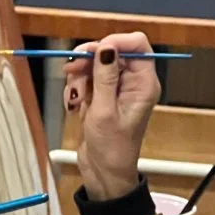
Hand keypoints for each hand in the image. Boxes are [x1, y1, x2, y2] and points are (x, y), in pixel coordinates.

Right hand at [63, 32, 160, 200]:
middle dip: (89, 60)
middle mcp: (132, 82)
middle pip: (111, 51)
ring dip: (79, 76)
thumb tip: (106, 47)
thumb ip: (104, 77)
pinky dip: (76, 88)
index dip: (114, 41)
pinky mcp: (101, 95)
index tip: (92, 51)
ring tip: (74, 98)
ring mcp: (116, 88)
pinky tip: (74, 105)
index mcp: (143, 83)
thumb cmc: (111, 147)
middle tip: (71, 70)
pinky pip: (86, 79)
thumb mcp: (104, 111)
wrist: (103, 172)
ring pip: (95, 64)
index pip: (137, 44)